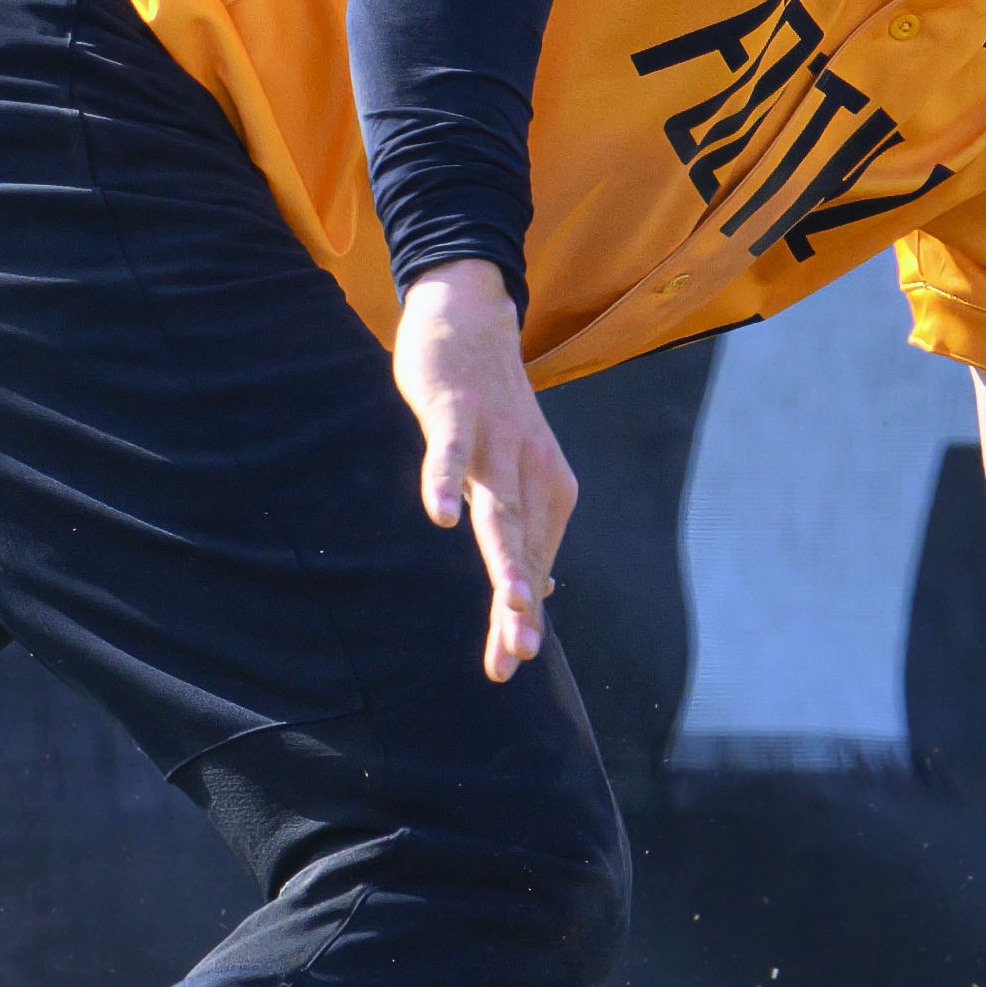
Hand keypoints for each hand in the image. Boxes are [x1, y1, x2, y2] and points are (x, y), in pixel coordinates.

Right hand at [393, 260, 573, 682]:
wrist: (474, 318)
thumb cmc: (488, 406)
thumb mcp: (513, 470)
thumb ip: (523, 527)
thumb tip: (537, 593)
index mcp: (548, 490)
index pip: (534, 566)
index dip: (520, 618)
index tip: (509, 668)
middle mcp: (530, 469)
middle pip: (523, 548)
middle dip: (521, 605)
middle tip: (520, 656)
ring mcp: (494, 440)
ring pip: (499, 507)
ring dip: (505, 556)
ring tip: (509, 605)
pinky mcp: (456, 412)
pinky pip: (449, 452)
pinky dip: (443, 482)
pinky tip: (437, 516)